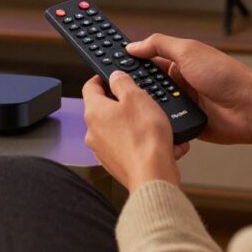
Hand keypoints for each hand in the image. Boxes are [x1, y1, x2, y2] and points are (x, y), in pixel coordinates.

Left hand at [83, 72, 190, 191]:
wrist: (153, 175)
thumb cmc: (144, 138)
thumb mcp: (136, 97)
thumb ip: (122, 82)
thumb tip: (115, 77)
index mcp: (94, 112)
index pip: (90, 86)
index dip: (102, 77)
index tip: (112, 76)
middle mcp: (93, 131)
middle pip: (105, 109)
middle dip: (123, 103)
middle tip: (141, 99)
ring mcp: (103, 149)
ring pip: (119, 128)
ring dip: (136, 123)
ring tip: (155, 123)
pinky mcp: (116, 163)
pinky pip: (128, 146)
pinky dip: (142, 142)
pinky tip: (161, 142)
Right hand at [127, 34, 251, 146]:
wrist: (249, 108)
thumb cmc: (227, 75)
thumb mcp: (188, 51)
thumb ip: (158, 45)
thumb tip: (133, 45)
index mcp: (178, 62)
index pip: (146, 59)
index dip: (129, 60)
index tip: (108, 61)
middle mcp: (178, 82)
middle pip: (145, 83)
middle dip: (133, 84)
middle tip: (115, 85)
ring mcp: (182, 103)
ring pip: (151, 104)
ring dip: (146, 103)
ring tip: (133, 103)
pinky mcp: (185, 123)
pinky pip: (164, 122)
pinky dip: (157, 120)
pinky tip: (149, 119)